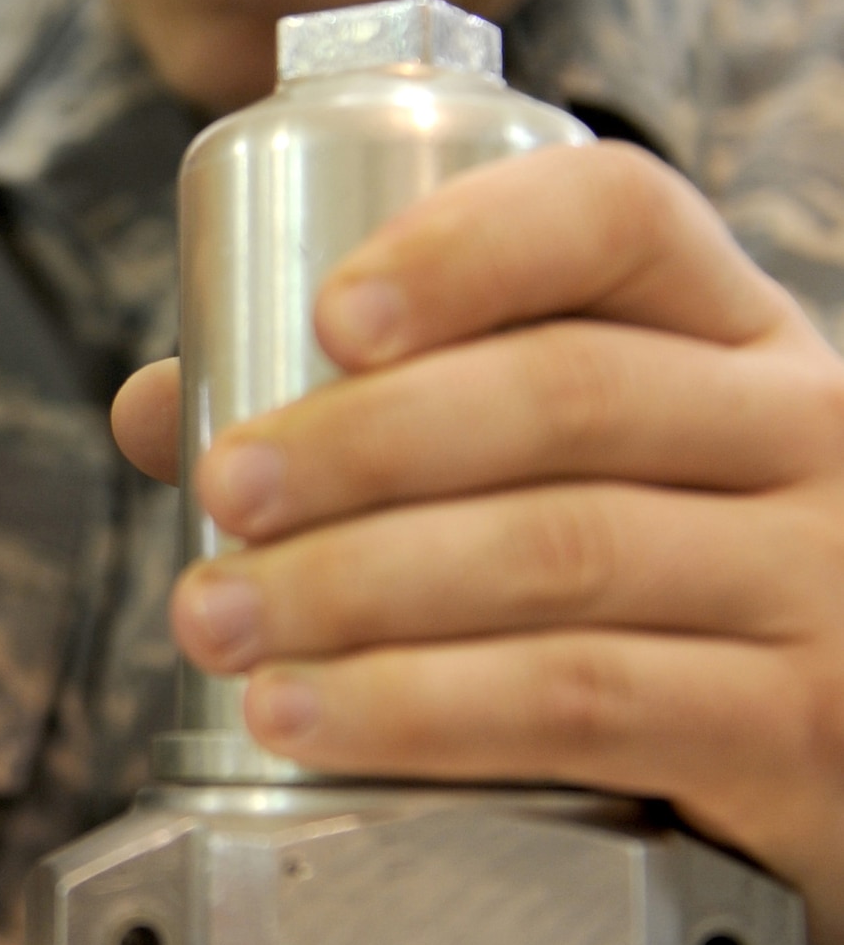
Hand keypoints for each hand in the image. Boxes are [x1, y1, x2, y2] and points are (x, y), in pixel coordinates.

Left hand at [113, 142, 843, 944]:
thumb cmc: (677, 573)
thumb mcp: (591, 458)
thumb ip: (396, 407)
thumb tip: (166, 404)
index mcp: (729, 324)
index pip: (616, 217)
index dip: (465, 249)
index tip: (328, 314)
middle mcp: (798, 424)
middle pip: (566, 394)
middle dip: (361, 441)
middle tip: (227, 492)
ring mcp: (818, 577)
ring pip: (559, 554)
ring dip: (356, 589)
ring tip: (222, 619)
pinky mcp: (800, 726)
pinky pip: (585, 700)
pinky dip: (422, 710)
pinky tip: (310, 717)